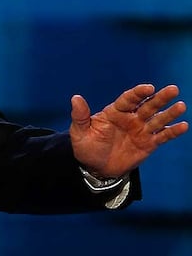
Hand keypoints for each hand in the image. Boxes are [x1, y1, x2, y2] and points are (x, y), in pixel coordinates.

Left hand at [70, 84, 187, 177]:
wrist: (95, 168)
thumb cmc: (86, 146)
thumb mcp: (79, 132)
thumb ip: (80, 116)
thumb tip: (75, 98)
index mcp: (114, 112)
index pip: (128, 99)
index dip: (138, 93)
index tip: (149, 87)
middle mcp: (130, 118)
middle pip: (147, 105)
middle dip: (160, 97)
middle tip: (173, 89)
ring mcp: (140, 130)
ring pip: (157, 119)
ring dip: (169, 113)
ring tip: (181, 105)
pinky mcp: (148, 144)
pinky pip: (162, 136)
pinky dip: (172, 131)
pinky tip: (183, 125)